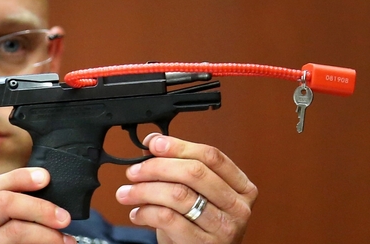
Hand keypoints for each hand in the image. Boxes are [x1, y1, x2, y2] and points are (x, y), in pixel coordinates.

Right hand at [0, 168, 74, 243]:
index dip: (19, 177)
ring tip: (66, 240)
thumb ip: (17, 212)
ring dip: (45, 232)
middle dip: (38, 206)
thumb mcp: (2, 230)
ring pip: (12, 230)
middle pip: (1, 203)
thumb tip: (47, 188)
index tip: (46, 177)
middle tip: (65, 217)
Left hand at [116, 133, 257, 243]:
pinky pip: (168, 218)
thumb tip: (153, 142)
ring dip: (145, 190)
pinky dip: (146, 212)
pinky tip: (137, 213)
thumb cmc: (199, 226)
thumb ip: (178, 167)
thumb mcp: (196, 195)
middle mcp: (237, 207)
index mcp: (241, 187)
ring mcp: (223, 228)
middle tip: (134, 171)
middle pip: (194, 173)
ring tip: (127, 193)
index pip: (211, 156)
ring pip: (178, 195)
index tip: (153, 144)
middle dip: (157, 167)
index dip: (179, 146)